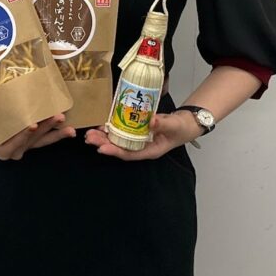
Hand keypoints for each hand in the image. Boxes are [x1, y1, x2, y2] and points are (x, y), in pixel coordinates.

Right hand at [0, 111, 74, 160]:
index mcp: (0, 150)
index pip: (13, 145)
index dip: (23, 136)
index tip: (31, 125)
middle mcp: (14, 150)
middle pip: (32, 141)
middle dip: (46, 130)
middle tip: (58, 118)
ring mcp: (24, 144)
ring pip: (42, 141)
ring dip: (55, 133)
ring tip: (69, 127)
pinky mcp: (30, 137)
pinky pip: (44, 137)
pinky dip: (55, 132)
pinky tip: (67, 125)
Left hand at [84, 111, 200, 160]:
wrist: (186, 123)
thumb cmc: (181, 128)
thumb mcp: (174, 126)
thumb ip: (163, 124)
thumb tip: (150, 121)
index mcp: (149, 151)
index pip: (129, 154)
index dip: (114, 151)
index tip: (101, 149)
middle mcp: (141, 146)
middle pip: (119, 147)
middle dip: (104, 143)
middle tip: (89, 138)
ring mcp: (138, 138)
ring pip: (118, 139)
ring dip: (104, 136)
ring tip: (91, 132)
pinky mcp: (136, 128)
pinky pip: (122, 129)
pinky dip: (112, 126)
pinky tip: (102, 123)